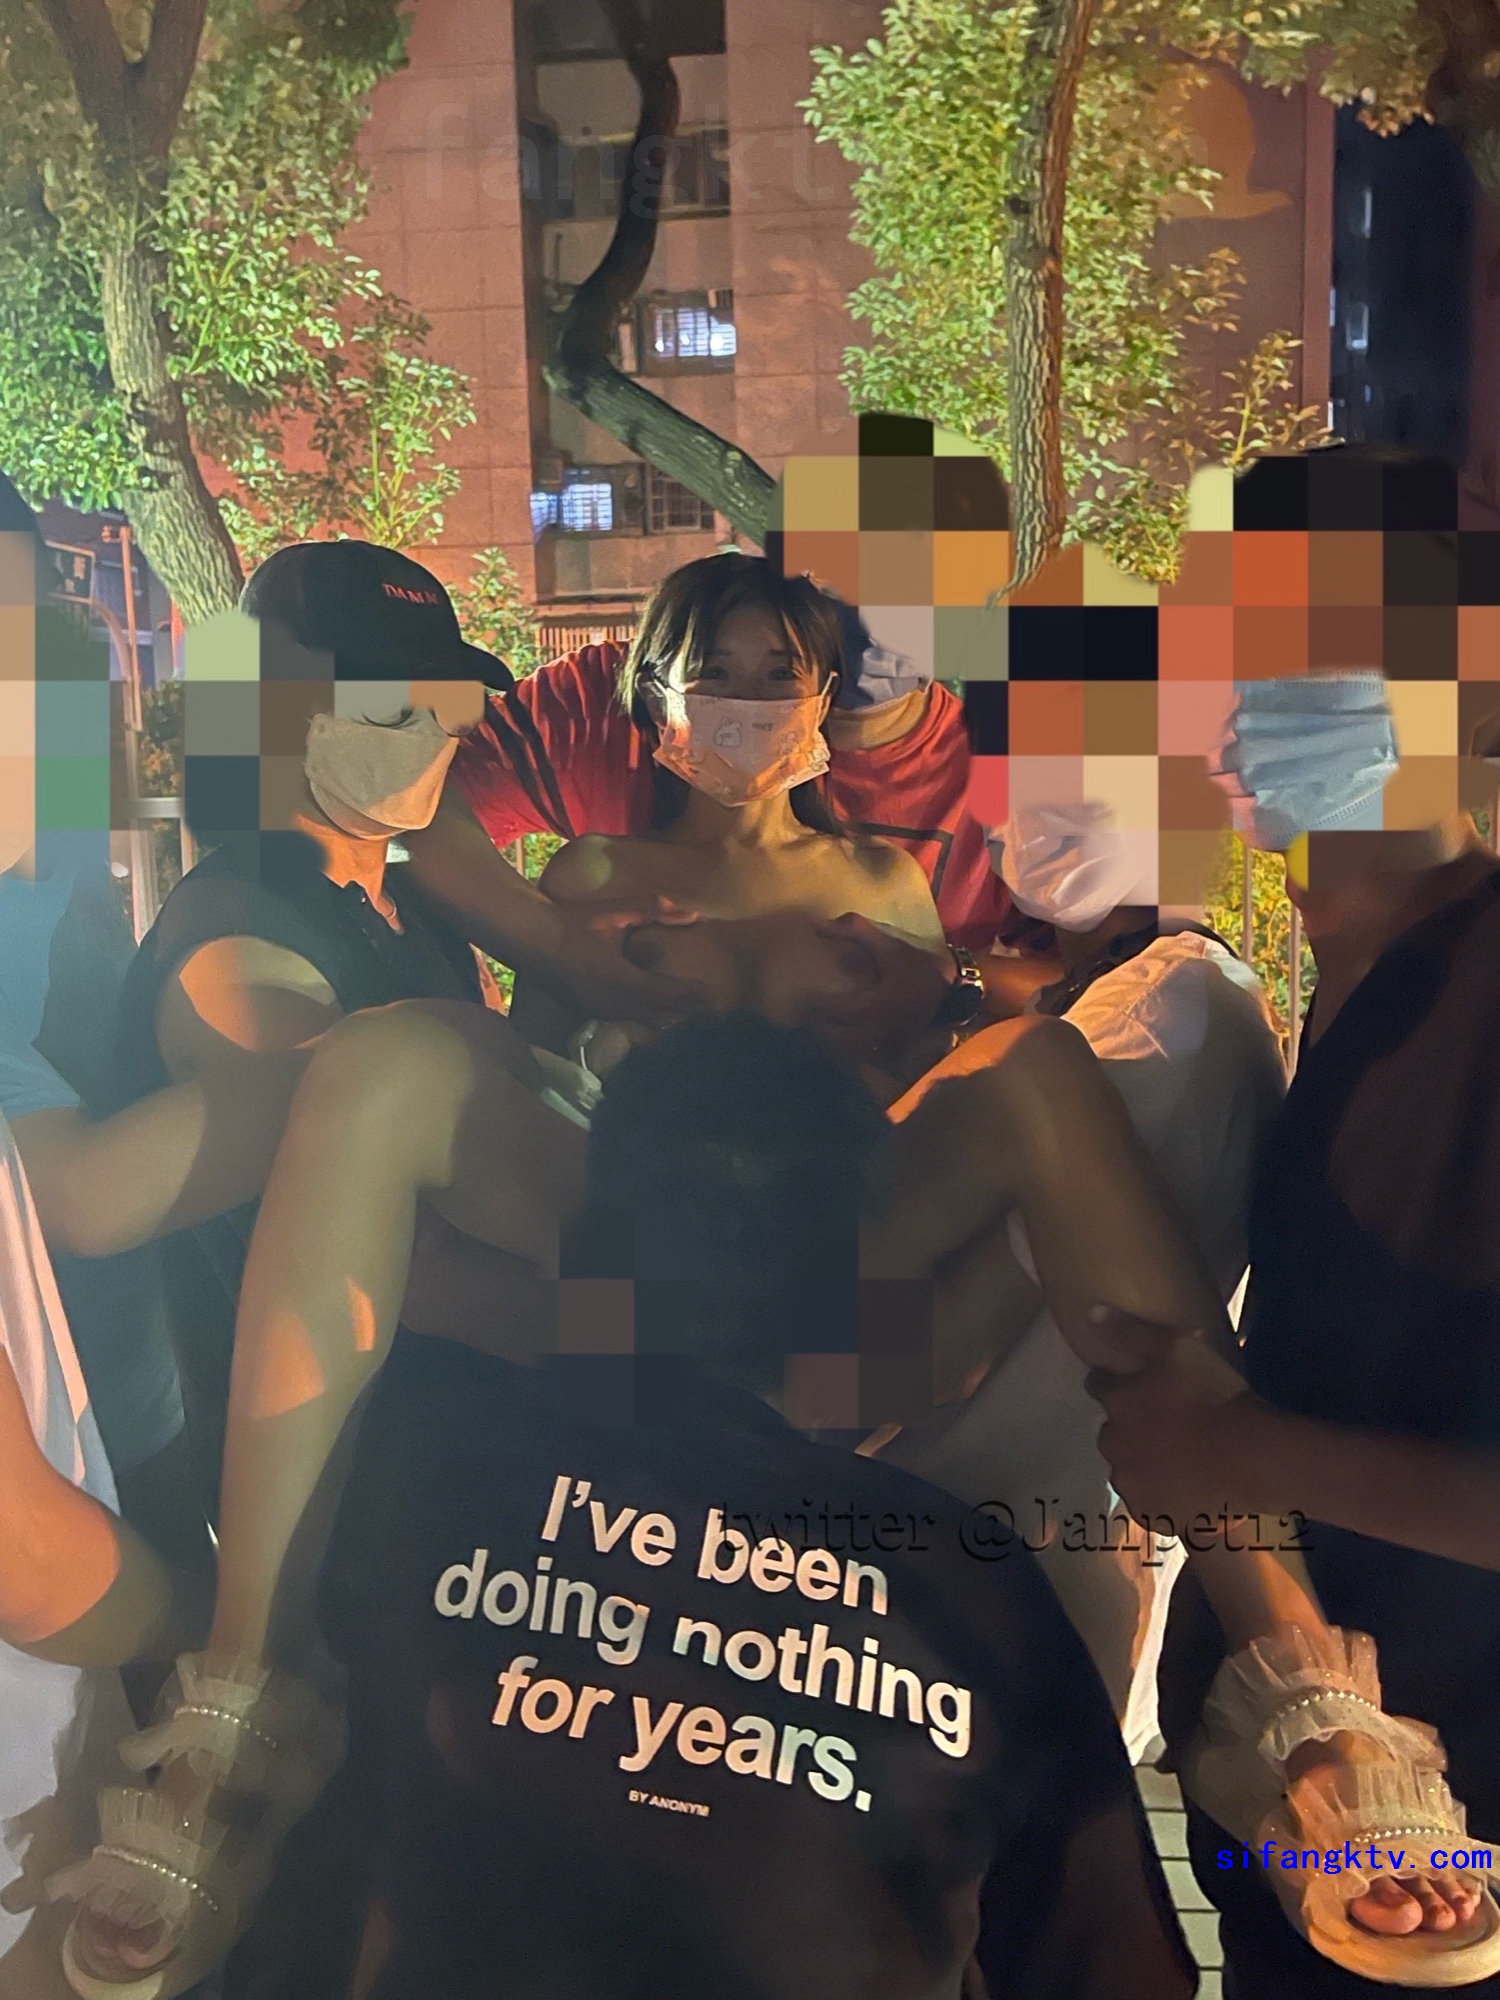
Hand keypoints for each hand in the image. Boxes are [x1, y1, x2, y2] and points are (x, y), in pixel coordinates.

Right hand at [545, 898, 707, 1028]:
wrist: (528, 938)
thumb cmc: (572, 922)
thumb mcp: (614, 913)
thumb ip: (654, 911)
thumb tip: (692, 914)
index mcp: (618, 978)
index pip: (664, 994)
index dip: (689, 995)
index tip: (712, 991)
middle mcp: (610, 1002)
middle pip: (658, 1017)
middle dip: (684, 1013)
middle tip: (711, 1008)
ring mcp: (598, 1012)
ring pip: (642, 1024)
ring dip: (666, 1019)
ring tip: (691, 1014)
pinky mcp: (589, 1014)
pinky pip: (626, 1023)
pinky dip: (646, 1020)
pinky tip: (658, 1015)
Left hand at [1085, 1310, 1259, 1526]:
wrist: (1251, 1459)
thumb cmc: (1215, 1396)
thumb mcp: (1177, 1347)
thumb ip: (1130, 1331)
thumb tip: (1090, 1314)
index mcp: (1116, 1400)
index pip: (1100, 1385)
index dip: (1118, 1383)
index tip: (1138, 1385)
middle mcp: (1113, 1442)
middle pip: (1112, 1429)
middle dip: (1130, 1425)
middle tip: (1166, 1423)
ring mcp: (1130, 1482)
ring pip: (1128, 1467)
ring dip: (1143, 1461)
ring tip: (1180, 1457)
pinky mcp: (1150, 1513)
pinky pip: (1147, 1500)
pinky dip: (1160, 1493)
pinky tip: (1185, 1485)